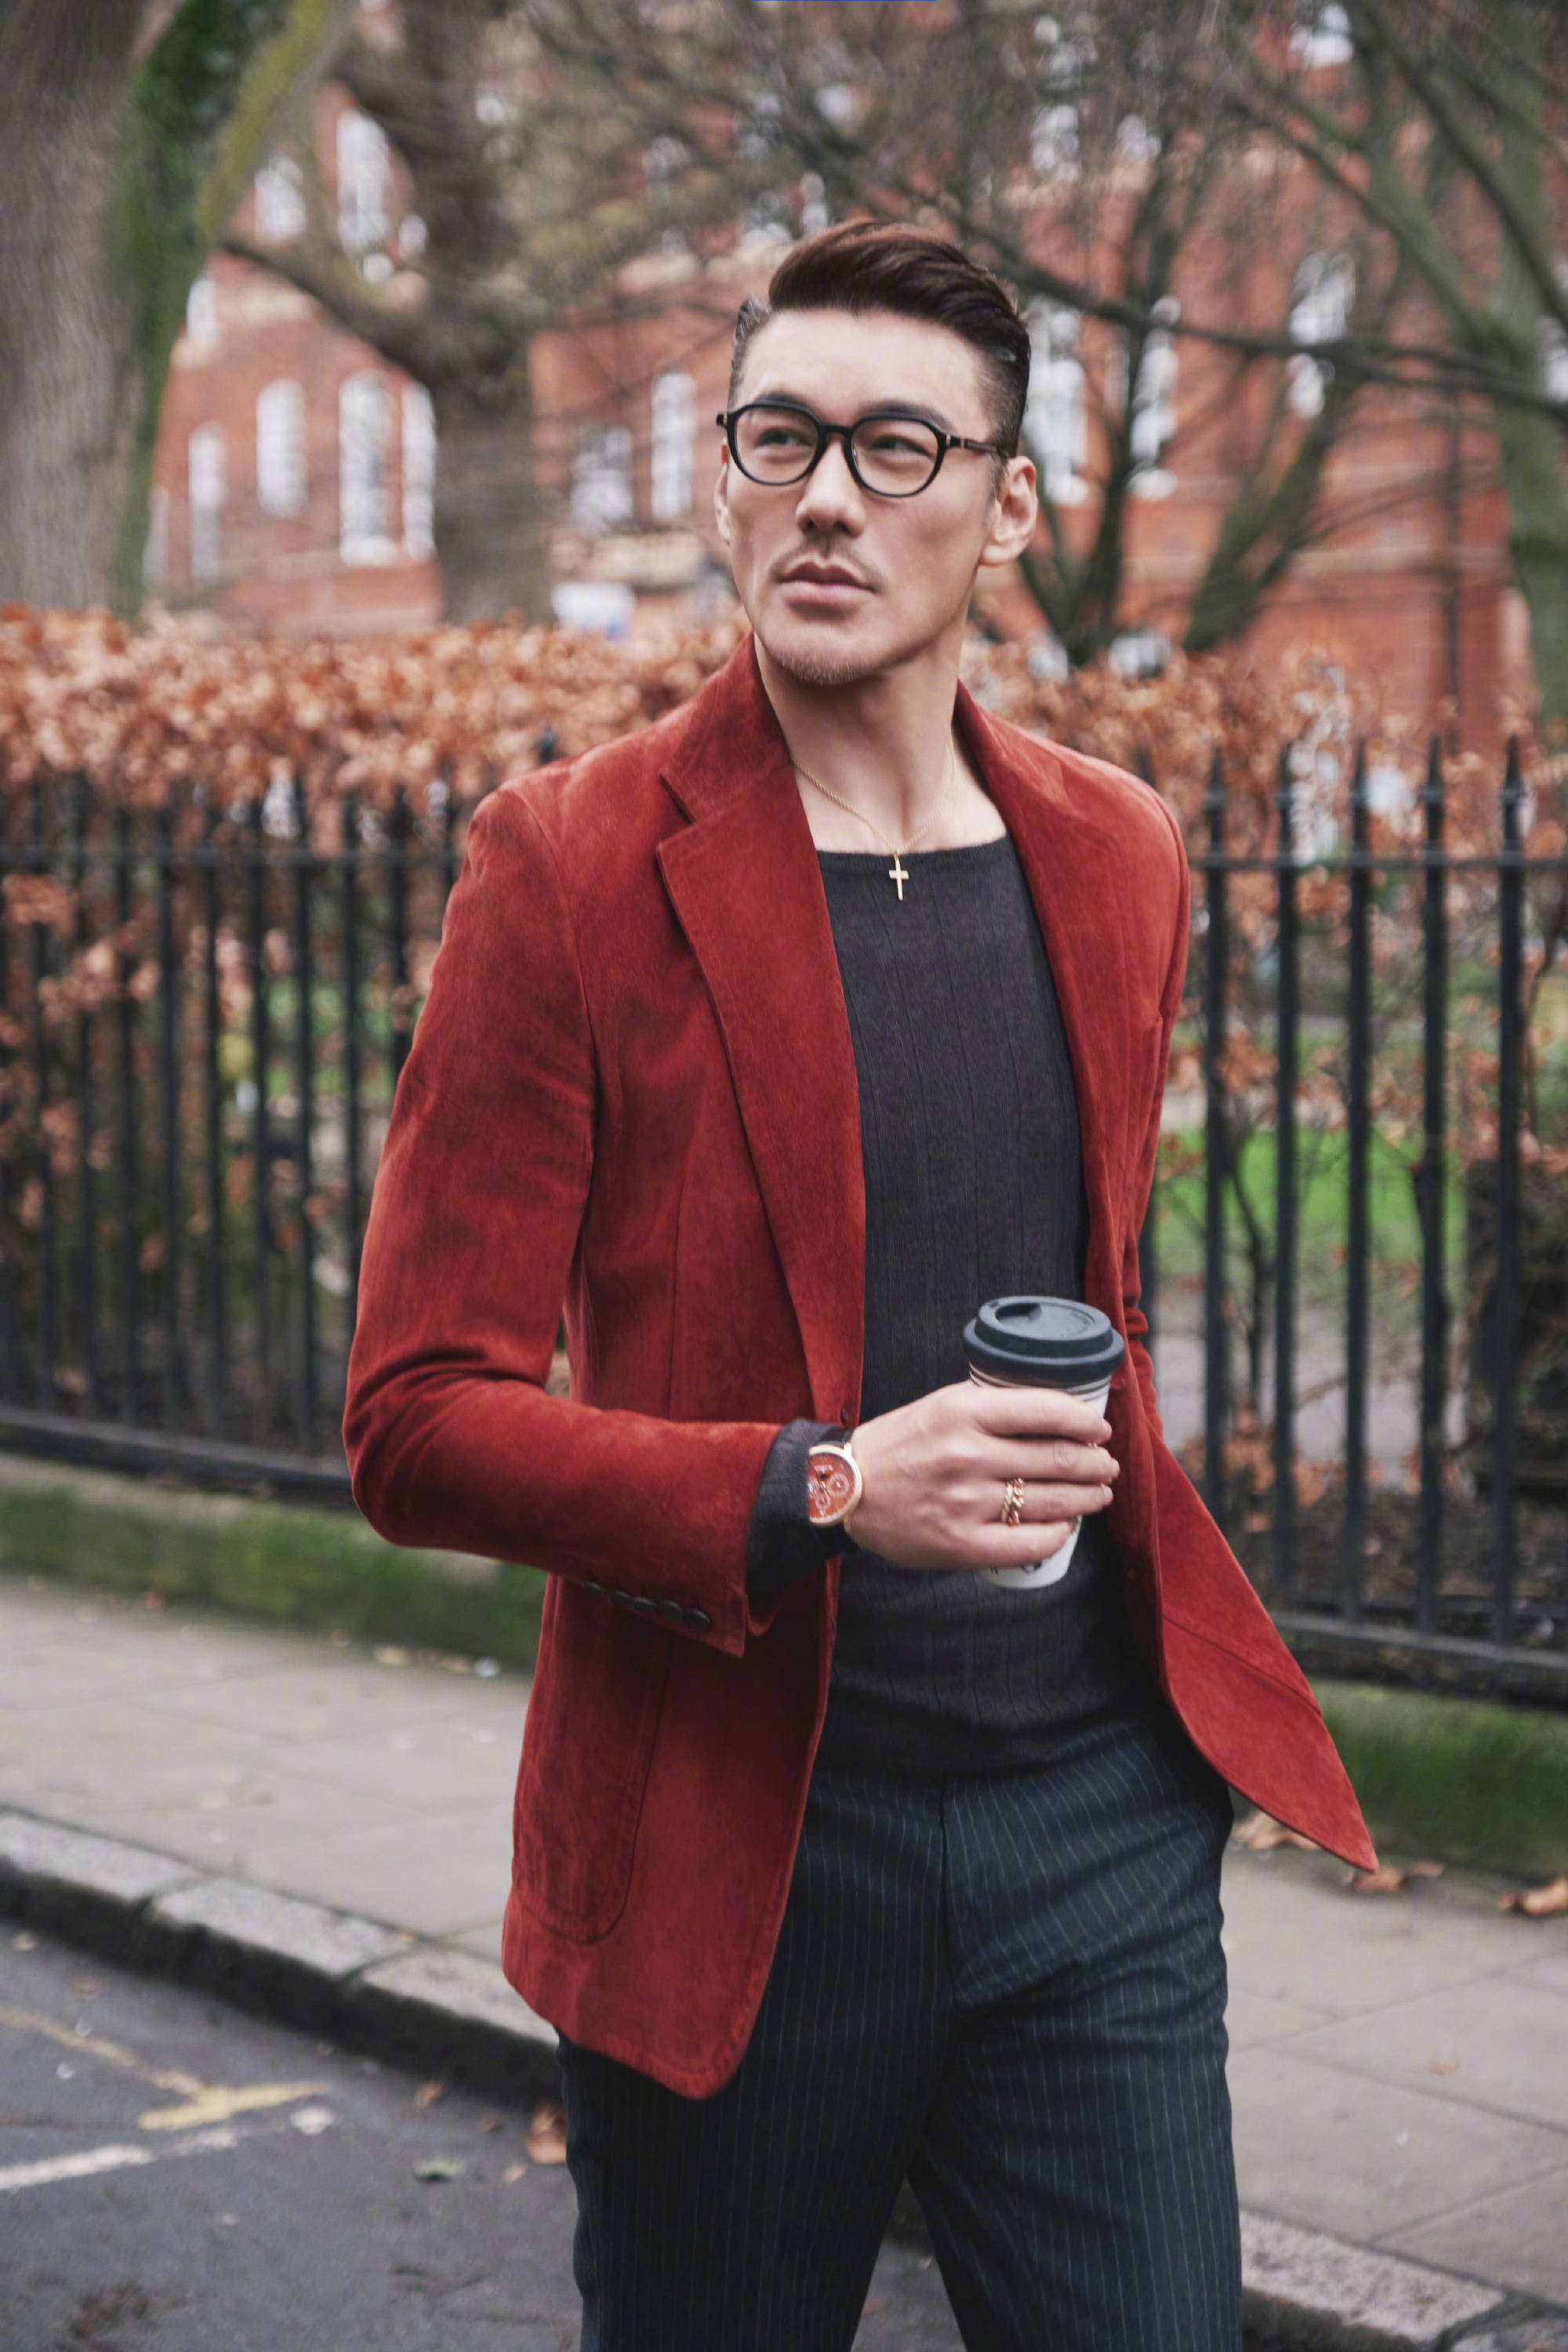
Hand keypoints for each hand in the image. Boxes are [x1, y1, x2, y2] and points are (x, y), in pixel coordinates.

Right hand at [844, 1379, 1118, 1573]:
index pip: (1048, 1411)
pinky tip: (1066, 1527)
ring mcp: (966, 1502)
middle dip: (1096, 1464)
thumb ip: (992, 1407)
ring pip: (1052, 1501)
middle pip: (1060, 1459)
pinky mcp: (962, 1544)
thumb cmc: (899, 1445)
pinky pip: (1029, 1543)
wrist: (847, 1490)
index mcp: (964, 1411)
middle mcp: (968, 1455)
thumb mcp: (941, 1405)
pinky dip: (1058, 1535)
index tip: (1100, 1429)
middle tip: (1107, 1466)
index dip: (1086, 1421)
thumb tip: (1056, 1415)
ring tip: (1099, 1495)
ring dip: (1087, 1498)